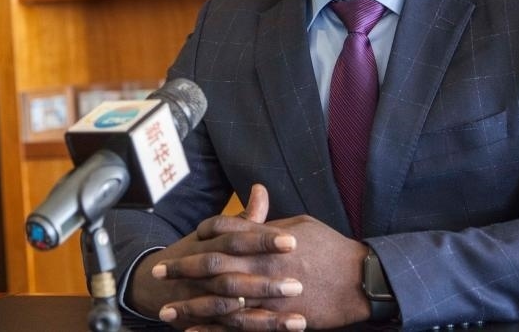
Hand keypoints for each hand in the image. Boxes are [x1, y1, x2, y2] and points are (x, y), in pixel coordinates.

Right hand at [129, 184, 306, 329]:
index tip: (293, 241)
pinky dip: (247, 330)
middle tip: (298, 284)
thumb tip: (261, 190)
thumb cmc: (194, 253)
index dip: (263, 239)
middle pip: (233, 275)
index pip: (236, 239)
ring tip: (299, 321)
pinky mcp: (200, 321)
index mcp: (209, 245)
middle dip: (265, 282)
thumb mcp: (213, 233)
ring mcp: (199, 298)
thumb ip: (243, 219)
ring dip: (264, 317)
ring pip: (231, 308)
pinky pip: (225, 330)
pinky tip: (274, 331)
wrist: (154, 283)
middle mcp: (202, 272)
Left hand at [153, 185, 371, 329]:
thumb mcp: (300, 224)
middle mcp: (263, 265)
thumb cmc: (332, 248)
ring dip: (191, 306)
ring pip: (220, 301)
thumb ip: (270, 220)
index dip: (201, 235)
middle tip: (158, 274)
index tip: (185, 240)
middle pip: (213, 265)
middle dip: (183, 270)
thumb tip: (254, 199)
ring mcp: (269, 294)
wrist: (360, 280)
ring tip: (166, 313)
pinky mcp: (278, 319)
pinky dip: (215, 331)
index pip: (225, 232)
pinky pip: (240, 327)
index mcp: (267, 239)